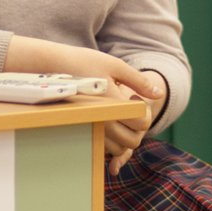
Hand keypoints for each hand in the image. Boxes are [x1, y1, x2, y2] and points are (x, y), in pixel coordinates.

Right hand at [3, 36, 162, 170]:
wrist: (52, 66)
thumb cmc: (84, 62)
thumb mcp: (115, 65)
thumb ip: (139, 81)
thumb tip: (159, 93)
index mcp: (113, 103)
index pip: (142, 122)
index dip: (145, 113)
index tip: (134, 99)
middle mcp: (101, 119)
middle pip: (132, 140)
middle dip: (136, 128)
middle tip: (128, 110)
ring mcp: (90, 127)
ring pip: (118, 148)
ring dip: (124, 136)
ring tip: (116, 115)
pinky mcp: (81, 130)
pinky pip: (102, 146)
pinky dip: (110, 140)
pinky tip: (105, 120)